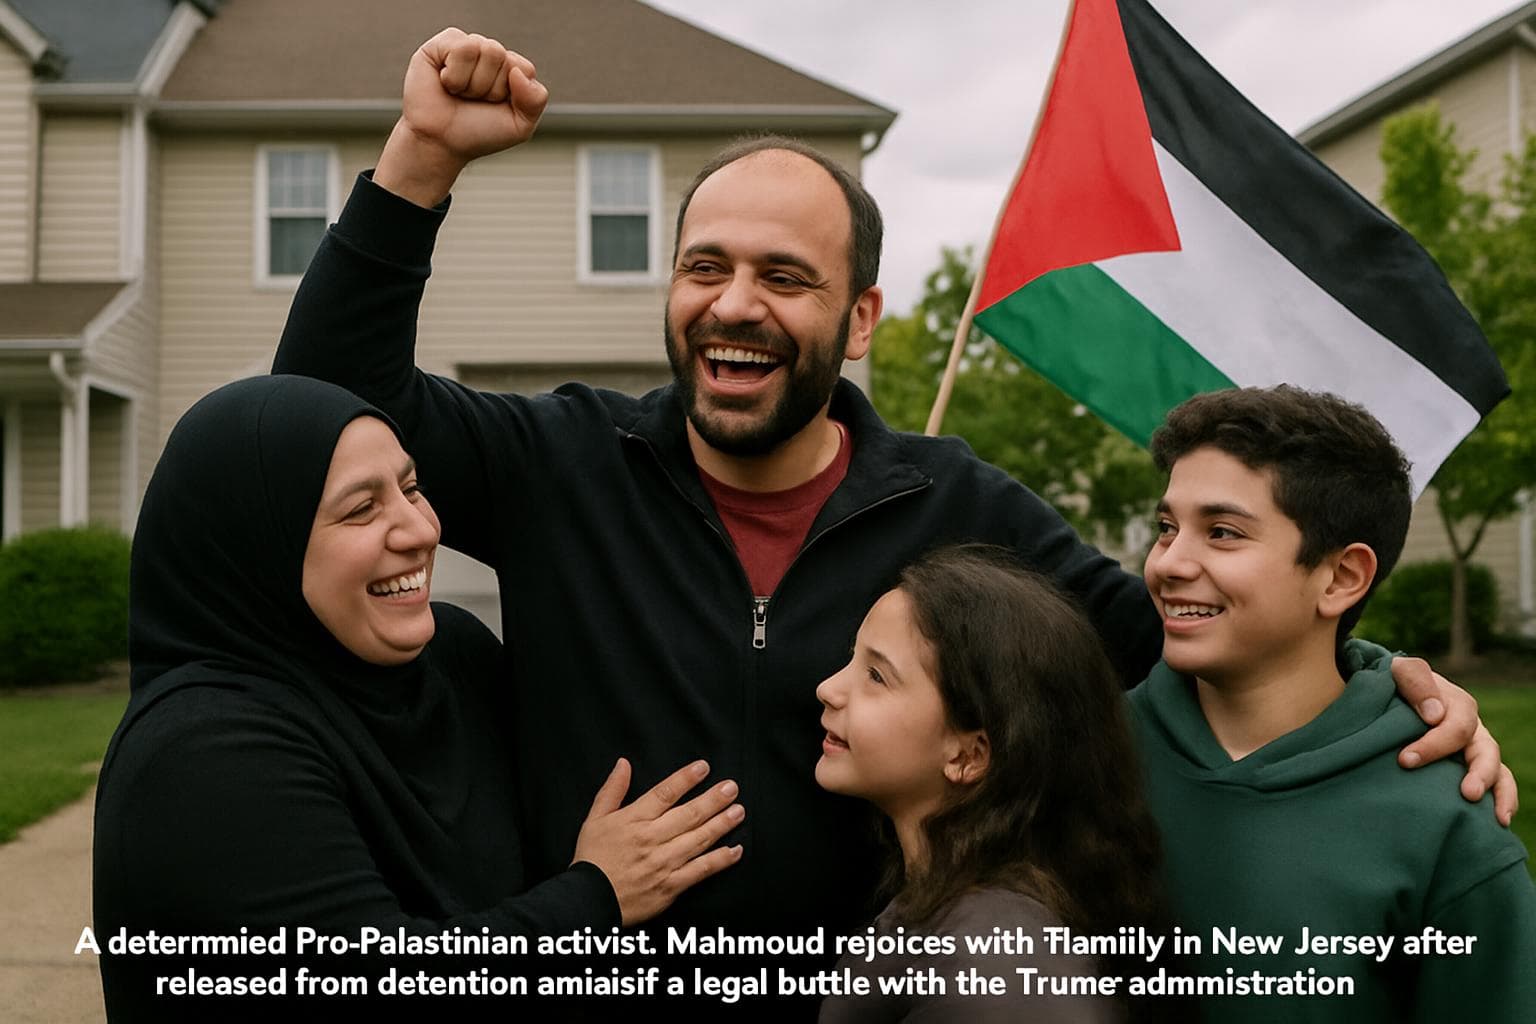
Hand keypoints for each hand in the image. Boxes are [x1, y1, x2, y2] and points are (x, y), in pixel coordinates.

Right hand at [375, 27, 548, 206]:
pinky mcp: (442, 44)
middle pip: (502, 56)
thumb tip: (518, 71)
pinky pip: (463, 48)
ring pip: (486, 49)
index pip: (524, 68)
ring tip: (459, 93)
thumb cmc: (478, 133)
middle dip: (490, 88)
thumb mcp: (519, 126)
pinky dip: (455, 74)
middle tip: (473, 101)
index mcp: (510, 70)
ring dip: (473, 83)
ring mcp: (466, 46)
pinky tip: (445, 82)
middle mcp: (489, 54)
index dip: (509, 93)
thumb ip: (536, 100)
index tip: (494, 107)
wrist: (440, 143)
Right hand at [571, 758, 744, 924]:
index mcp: (633, 820)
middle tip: (732, 788)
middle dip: (714, 800)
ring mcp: (663, 863)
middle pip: (689, 815)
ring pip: (699, 840)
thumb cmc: (592, 859)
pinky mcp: (671, 886)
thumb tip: (624, 763)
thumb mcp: (595, 819)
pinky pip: (701, 870)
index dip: (686, 779)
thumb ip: (612, 790)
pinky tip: (736, 850)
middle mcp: (651, 839)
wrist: (588, 900)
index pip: (664, 793)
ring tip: (739, 811)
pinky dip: (720, 860)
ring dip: (722, 824)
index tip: (704, 767)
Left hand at [1392, 656, 1517, 824]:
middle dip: (1480, 774)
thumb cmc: (1394, 683)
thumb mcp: (1399, 672)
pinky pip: (1493, 786)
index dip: (1433, 745)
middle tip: (1468, 794)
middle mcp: (1472, 730)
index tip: (1405, 760)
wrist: (1391, 694)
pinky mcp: (1467, 769)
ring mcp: (1474, 751)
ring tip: (1499, 819)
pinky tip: (1494, 824)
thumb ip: (1414, 680)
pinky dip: (1499, 802)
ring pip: (1498, 772)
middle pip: (1487, 751)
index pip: (1455, 728)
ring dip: (1500, 794)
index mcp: (1458, 705)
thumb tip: (1433, 715)